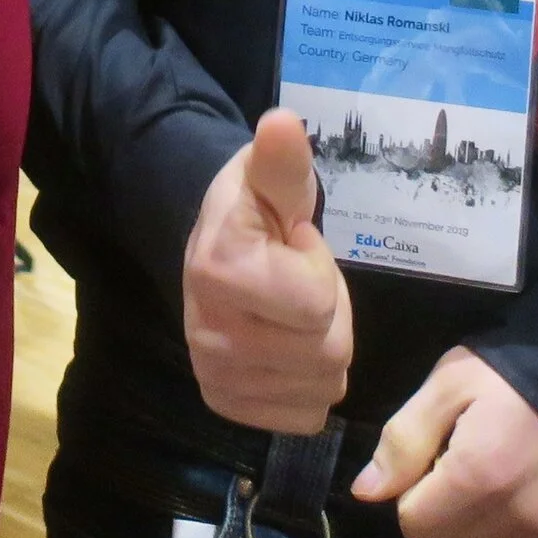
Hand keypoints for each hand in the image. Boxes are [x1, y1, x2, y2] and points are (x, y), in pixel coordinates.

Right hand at [181, 110, 353, 432]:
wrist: (212, 247)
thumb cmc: (254, 210)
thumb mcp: (273, 180)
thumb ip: (283, 162)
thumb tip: (282, 123)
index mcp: (218, 271)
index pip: (316, 305)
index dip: (317, 269)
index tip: (293, 244)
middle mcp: (208, 334)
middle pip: (326, 352)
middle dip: (329, 314)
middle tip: (298, 283)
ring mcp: (215, 376)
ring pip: (321, 387)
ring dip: (322, 350)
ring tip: (292, 313)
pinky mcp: (226, 405)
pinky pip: (305, 415)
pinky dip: (308, 384)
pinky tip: (286, 347)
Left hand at [351, 347, 537, 537]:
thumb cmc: (517, 366)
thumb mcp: (450, 384)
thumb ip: (404, 439)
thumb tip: (366, 490)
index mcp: (477, 478)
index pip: (414, 526)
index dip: (411, 492)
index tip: (430, 455)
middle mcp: (518, 516)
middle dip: (441, 508)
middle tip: (461, 456)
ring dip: (481, 515)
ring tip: (501, 460)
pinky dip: (524, 515)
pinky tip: (536, 471)